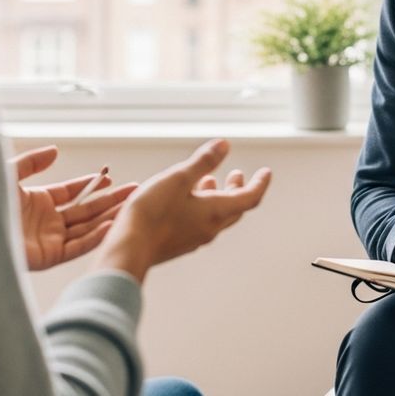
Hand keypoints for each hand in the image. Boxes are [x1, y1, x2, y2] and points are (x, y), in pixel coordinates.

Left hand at [11, 145, 136, 271]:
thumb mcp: (8, 175)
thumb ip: (31, 162)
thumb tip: (55, 151)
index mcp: (37, 202)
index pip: (71, 193)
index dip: (90, 185)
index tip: (109, 176)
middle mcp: (46, 222)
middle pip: (85, 210)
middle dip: (109, 200)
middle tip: (133, 190)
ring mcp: (48, 240)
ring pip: (86, 227)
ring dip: (108, 216)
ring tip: (131, 205)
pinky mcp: (48, 257)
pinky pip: (78, 246)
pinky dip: (96, 236)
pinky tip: (112, 224)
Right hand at [96, 138, 271, 282]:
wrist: (128, 251)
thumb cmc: (152, 214)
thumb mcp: (178, 179)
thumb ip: (203, 162)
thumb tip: (225, 145)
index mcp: (215, 212)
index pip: (249, 197)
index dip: (260, 183)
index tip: (266, 172)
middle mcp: (209, 228)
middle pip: (234, 207)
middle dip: (238, 188)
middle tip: (238, 174)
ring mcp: (193, 238)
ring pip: (215, 215)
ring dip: (218, 196)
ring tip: (209, 181)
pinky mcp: (178, 242)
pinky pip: (199, 223)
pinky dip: (201, 206)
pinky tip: (186, 199)